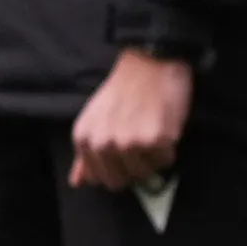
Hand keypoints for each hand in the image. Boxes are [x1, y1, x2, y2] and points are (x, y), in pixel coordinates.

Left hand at [69, 49, 194, 190]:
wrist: (151, 63)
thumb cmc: (124, 90)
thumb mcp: (95, 119)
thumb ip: (85, 154)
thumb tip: (78, 182)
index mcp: (84, 140)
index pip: (99, 178)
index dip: (115, 169)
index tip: (123, 153)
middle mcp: (103, 144)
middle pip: (120, 181)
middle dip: (133, 167)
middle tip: (140, 143)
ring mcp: (129, 143)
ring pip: (144, 173)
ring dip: (152, 157)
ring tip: (151, 130)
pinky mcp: (155, 140)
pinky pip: (165, 160)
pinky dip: (168, 148)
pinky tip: (163, 126)